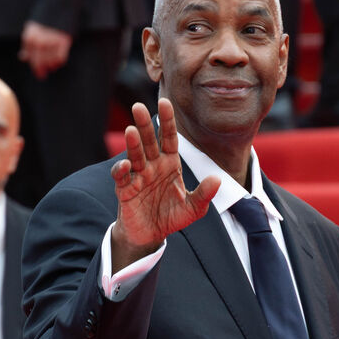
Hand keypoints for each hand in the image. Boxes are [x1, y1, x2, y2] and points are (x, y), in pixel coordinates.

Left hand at [18, 21, 71, 79]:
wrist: (60, 2)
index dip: (34, 66)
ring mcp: (50, 41)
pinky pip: (60, 58)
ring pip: (50, 61)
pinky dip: (59, 62)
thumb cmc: (46, 16)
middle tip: (42, 76)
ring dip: (51, 66)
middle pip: (39, 62)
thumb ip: (28, 43)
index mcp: (29, 37)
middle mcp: (39, 40)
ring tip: (52, 67)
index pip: (31, 58)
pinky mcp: (62, 41)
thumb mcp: (33, 27)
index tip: (38, 71)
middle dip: (40, 70)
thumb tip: (22, 57)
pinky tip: (59, 62)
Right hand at [109, 98, 218, 270]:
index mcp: (170, 164)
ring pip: (135, 155)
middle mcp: (153, 165)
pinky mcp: (125, 190)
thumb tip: (217, 179)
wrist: (151, 235)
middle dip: (144, 124)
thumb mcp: (193, 209)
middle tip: (138, 106)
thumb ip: (204, 194)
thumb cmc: (172, 217)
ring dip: (132, 143)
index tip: (165, 103)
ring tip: (130, 130)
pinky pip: (122, 177)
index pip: (169, 138)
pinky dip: (122, 171)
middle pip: (149, 141)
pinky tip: (125, 166)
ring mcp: (138, 176)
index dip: (167, 121)